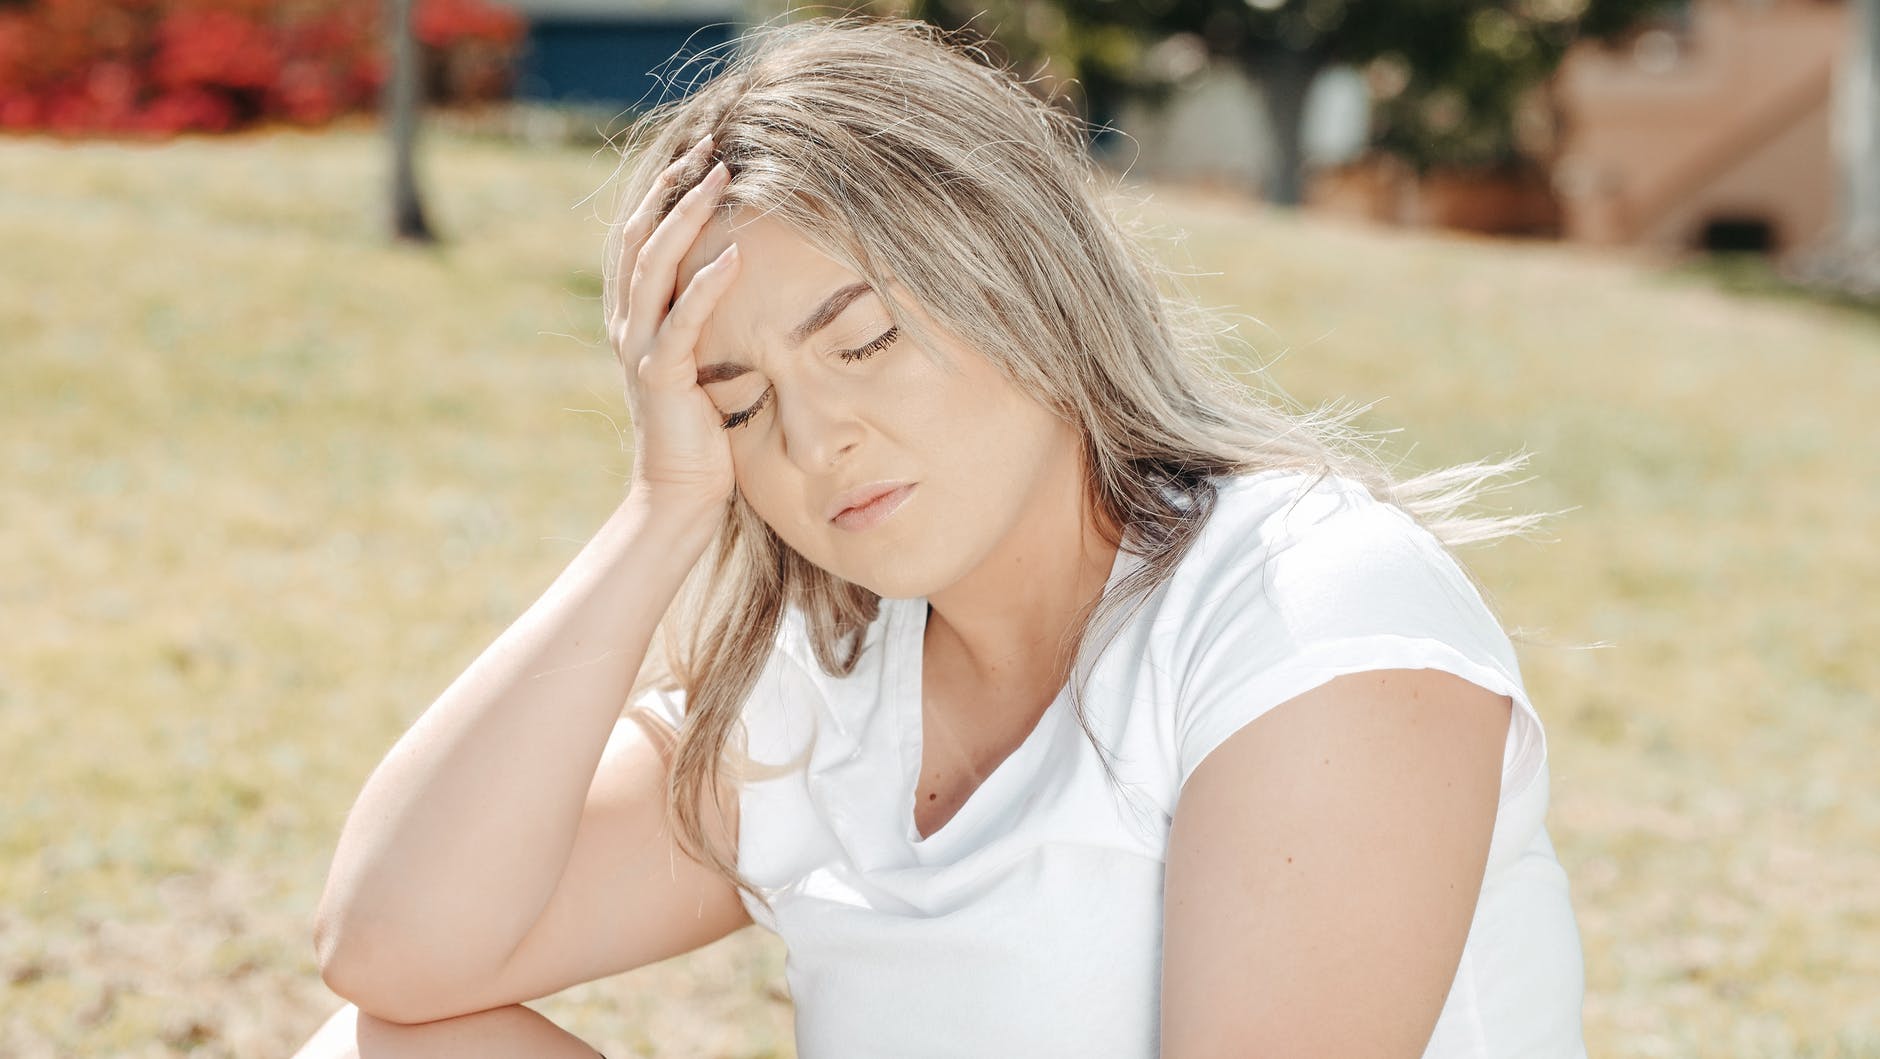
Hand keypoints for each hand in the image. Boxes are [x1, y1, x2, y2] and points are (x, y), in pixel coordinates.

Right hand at [607, 132, 742, 512]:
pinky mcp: (658, 375)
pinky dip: (707, 284)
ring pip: (654, 266)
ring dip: (688, 218)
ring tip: (720, 179)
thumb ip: (708, 319)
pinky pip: (683, 320)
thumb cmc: (704, 429)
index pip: (641, 236)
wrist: (680, 492)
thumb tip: (747, 274)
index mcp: (635, 316)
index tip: (701, 153)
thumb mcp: (706, 359)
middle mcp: (628, 324)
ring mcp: (639, 347)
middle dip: (674, 186)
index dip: (666, 190)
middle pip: (641, 236)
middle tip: (711, 147)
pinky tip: (735, 256)